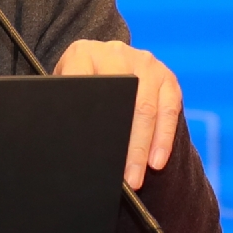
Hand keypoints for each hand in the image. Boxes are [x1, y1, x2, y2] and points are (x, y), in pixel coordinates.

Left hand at [54, 40, 183, 190]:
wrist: (104, 57)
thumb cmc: (81, 82)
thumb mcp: (65, 86)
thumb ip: (65, 103)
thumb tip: (63, 143)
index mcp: (83, 54)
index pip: (83, 88)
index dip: (88, 121)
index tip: (91, 152)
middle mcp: (116, 54)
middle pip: (124, 102)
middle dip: (126, 146)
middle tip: (123, 178)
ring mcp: (145, 62)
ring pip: (148, 109)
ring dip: (145, 148)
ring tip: (138, 177)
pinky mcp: (166, 76)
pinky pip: (169, 110)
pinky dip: (164, 139)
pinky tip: (157, 161)